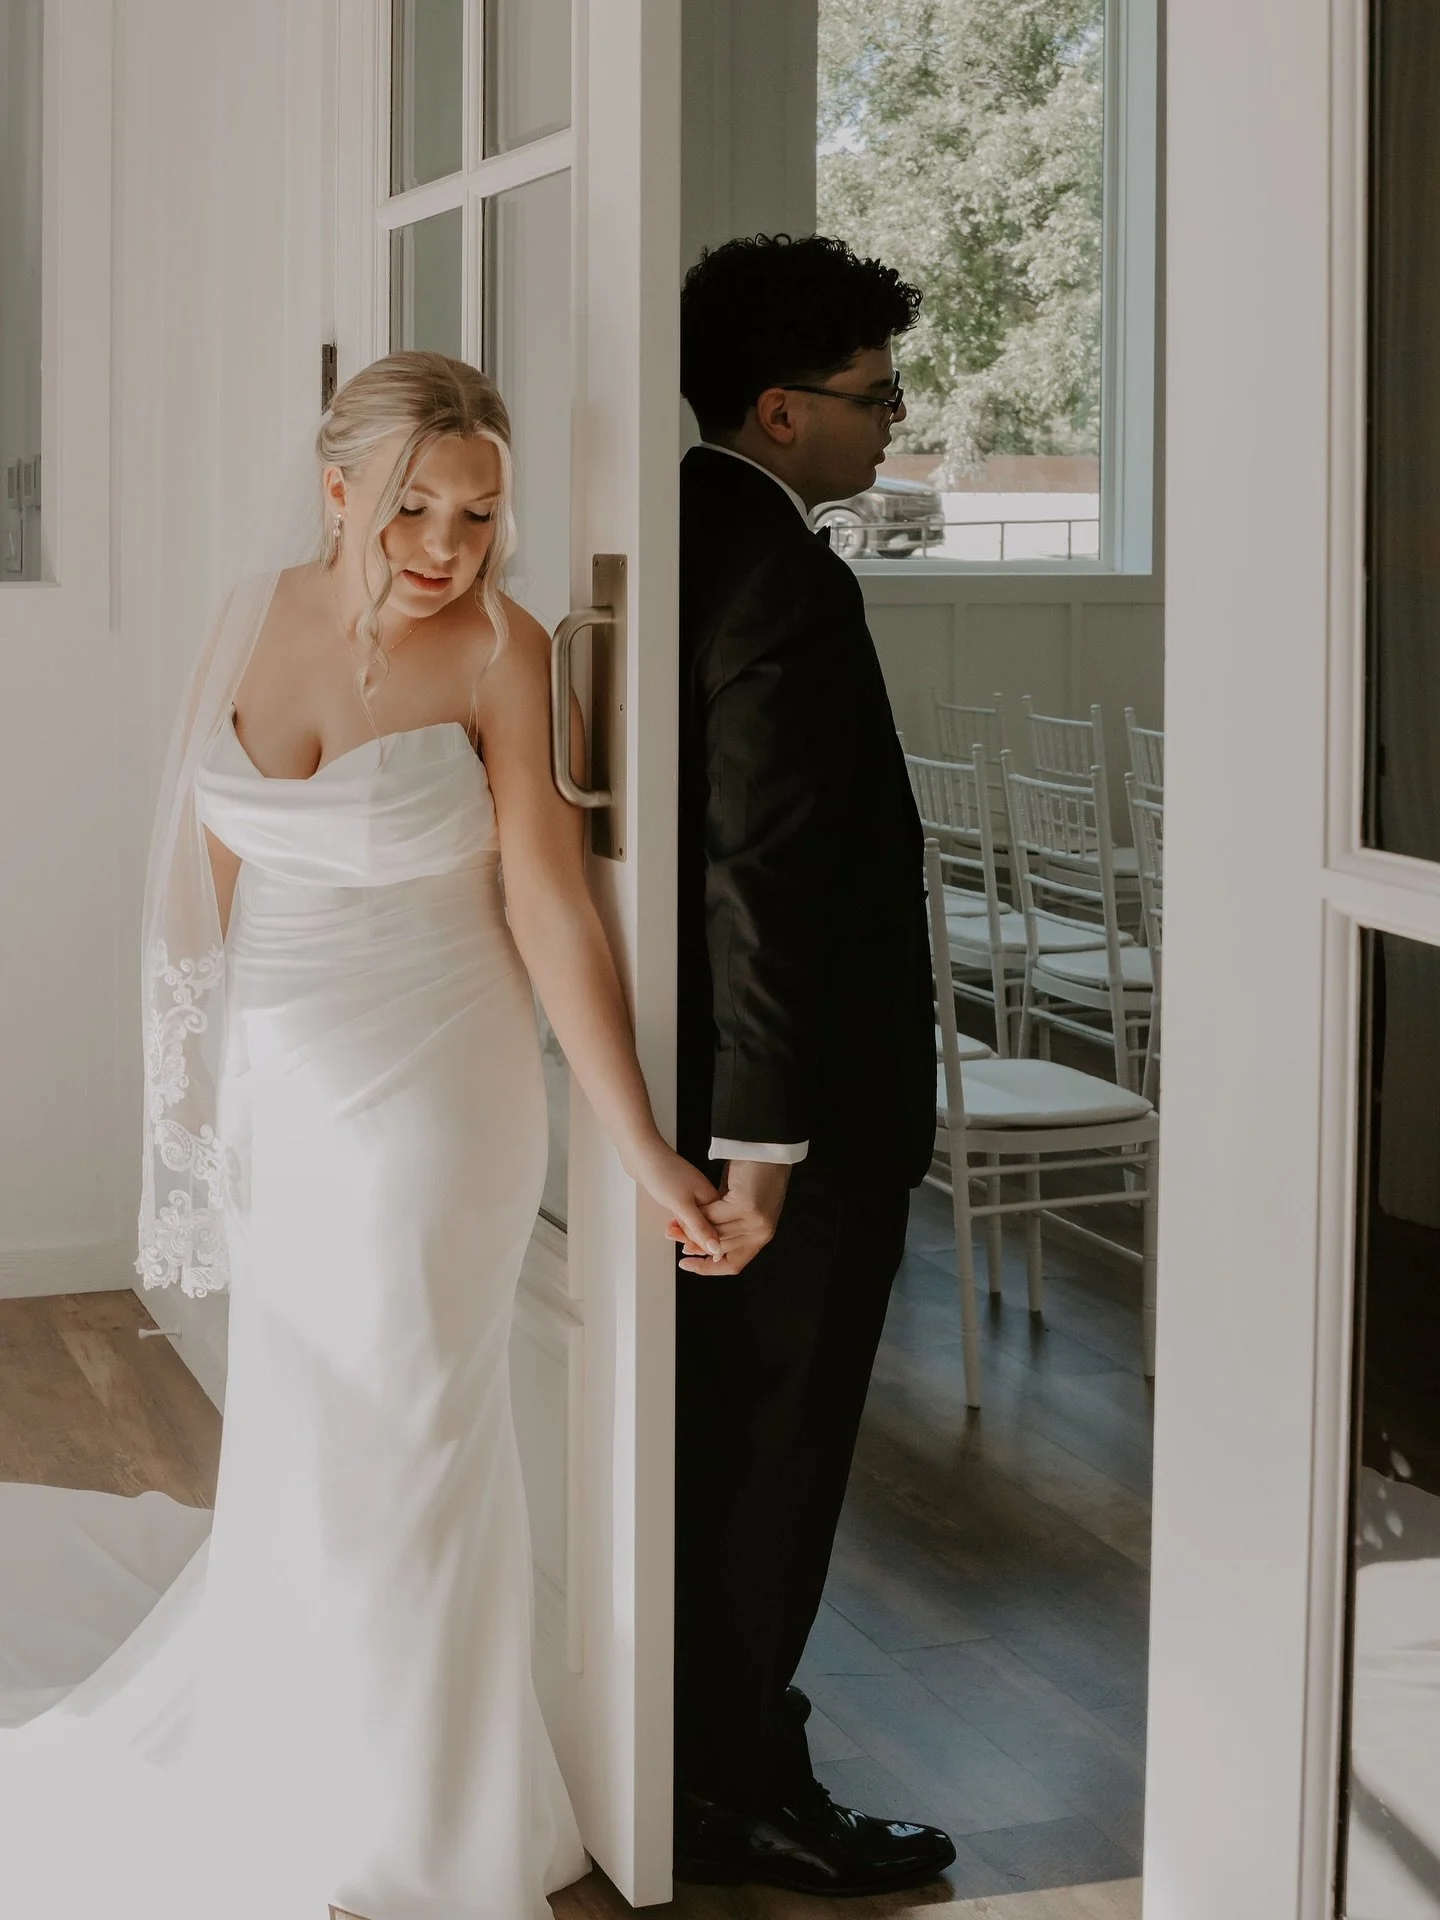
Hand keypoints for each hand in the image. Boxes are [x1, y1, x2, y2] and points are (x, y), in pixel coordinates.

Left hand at [624, 1137, 725, 1260]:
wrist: (641, 1153)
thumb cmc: (662, 1172)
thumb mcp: (682, 1205)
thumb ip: (699, 1227)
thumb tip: (715, 1247)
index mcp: (711, 1196)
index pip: (717, 1228)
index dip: (704, 1241)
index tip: (689, 1247)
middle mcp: (704, 1195)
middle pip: (706, 1226)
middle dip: (690, 1236)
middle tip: (674, 1236)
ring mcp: (692, 1193)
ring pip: (693, 1220)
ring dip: (681, 1229)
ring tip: (669, 1230)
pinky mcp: (679, 1192)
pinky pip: (684, 1214)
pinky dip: (676, 1221)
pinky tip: (669, 1223)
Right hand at [666, 1159, 790, 1275]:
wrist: (768, 1151)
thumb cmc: (755, 1175)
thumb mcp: (740, 1207)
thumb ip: (726, 1226)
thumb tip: (709, 1249)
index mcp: (761, 1236)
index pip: (733, 1265)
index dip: (707, 1268)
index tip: (686, 1263)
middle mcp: (761, 1232)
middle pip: (718, 1249)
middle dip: (692, 1243)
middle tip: (673, 1235)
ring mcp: (756, 1220)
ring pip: (714, 1231)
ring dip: (693, 1227)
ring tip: (676, 1222)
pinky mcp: (746, 1205)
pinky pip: (714, 1214)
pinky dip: (700, 1210)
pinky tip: (690, 1205)